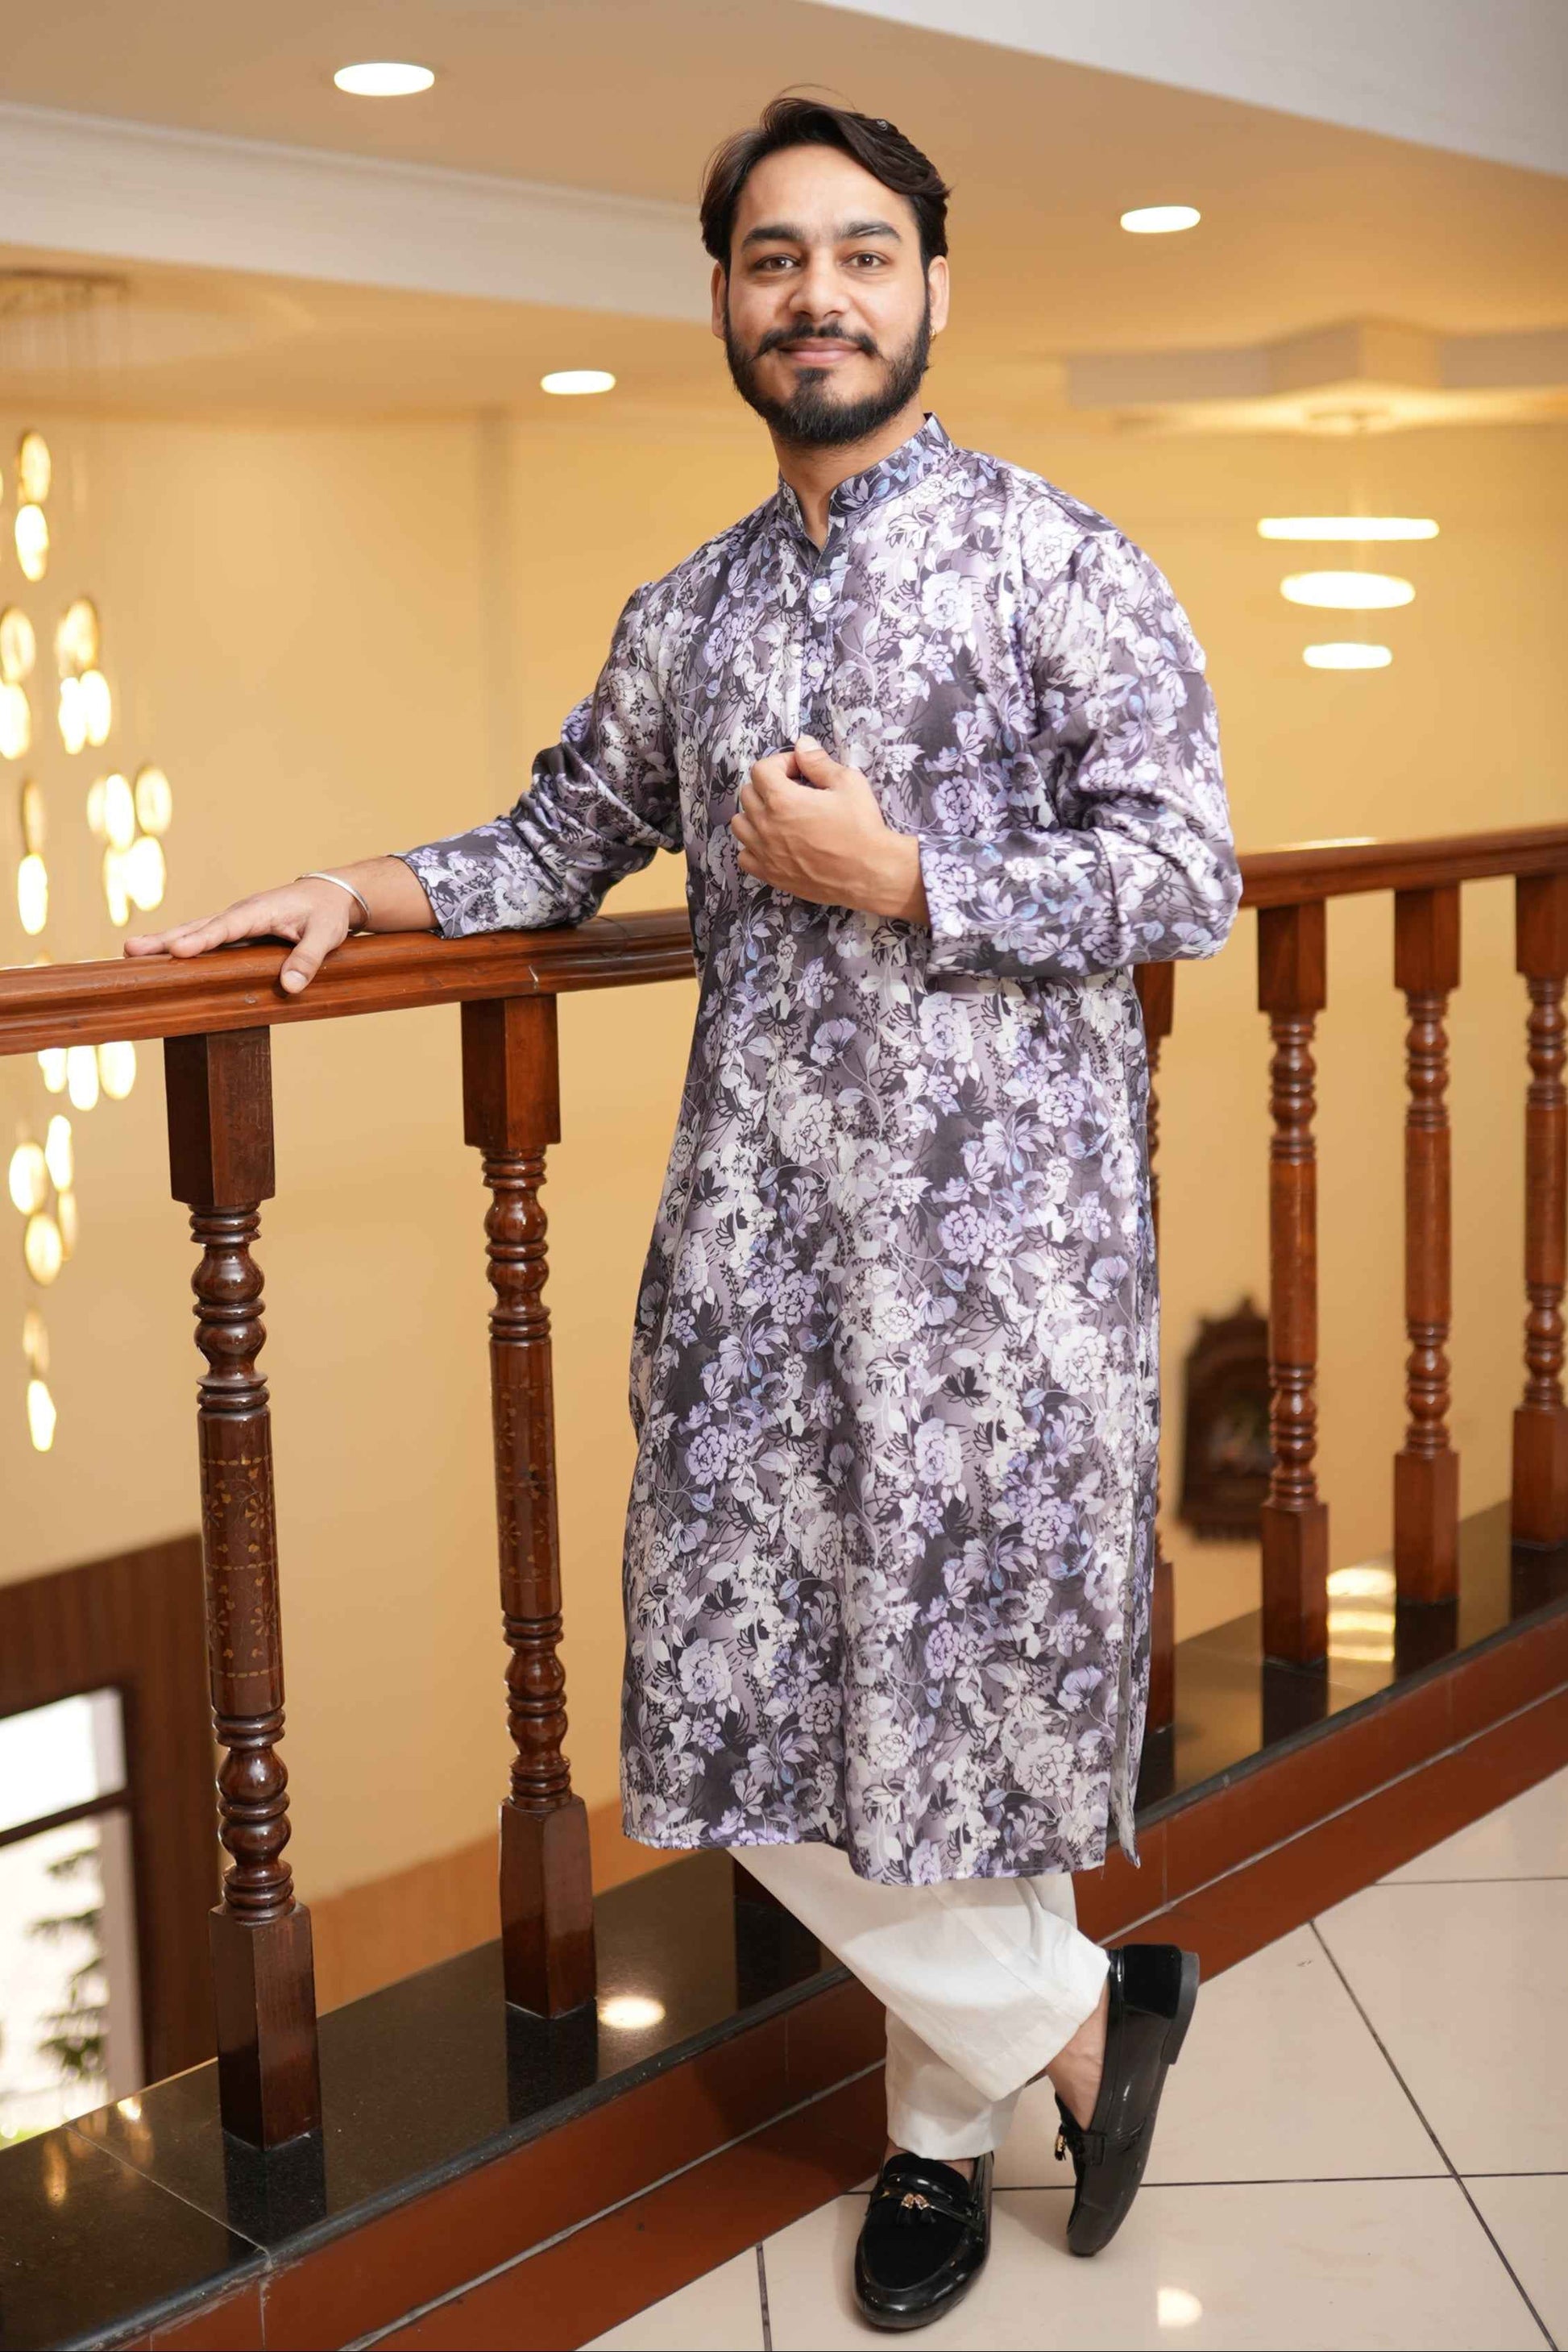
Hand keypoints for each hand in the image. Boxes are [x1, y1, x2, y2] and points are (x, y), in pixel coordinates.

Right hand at [124, 878, 354, 993]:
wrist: (331, 894)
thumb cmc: (328, 913)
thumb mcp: (325, 935)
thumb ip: (308, 959)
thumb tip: (289, 986)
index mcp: (259, 911)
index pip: (226, 927)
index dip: (202, 940)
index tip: (178, 951)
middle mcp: (241, 913)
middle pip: (197, 927)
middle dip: (165, 939)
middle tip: (130, 950)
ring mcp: (235, 921)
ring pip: (194, 930)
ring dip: (164, 942)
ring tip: (131, 952)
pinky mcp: (235, 930)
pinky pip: (203, 937)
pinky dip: (180, 944)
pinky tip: (160, 956)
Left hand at [730, 737, 928, 920]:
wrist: (869, 873)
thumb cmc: (861, 827)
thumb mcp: (848, 783)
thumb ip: (818, 762)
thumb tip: (802, 744)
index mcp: (782, 800)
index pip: (761, 769)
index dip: (780, 763)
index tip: (799, 771)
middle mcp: (766, 825)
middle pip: (748, 793)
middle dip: (768, 785)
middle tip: (793, 791)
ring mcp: (765, 852)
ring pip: (740, 824)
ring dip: (755, 813)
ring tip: (779, 816)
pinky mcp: (770, 874)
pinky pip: (744, 855)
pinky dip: (753, 845)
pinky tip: (773, 842)